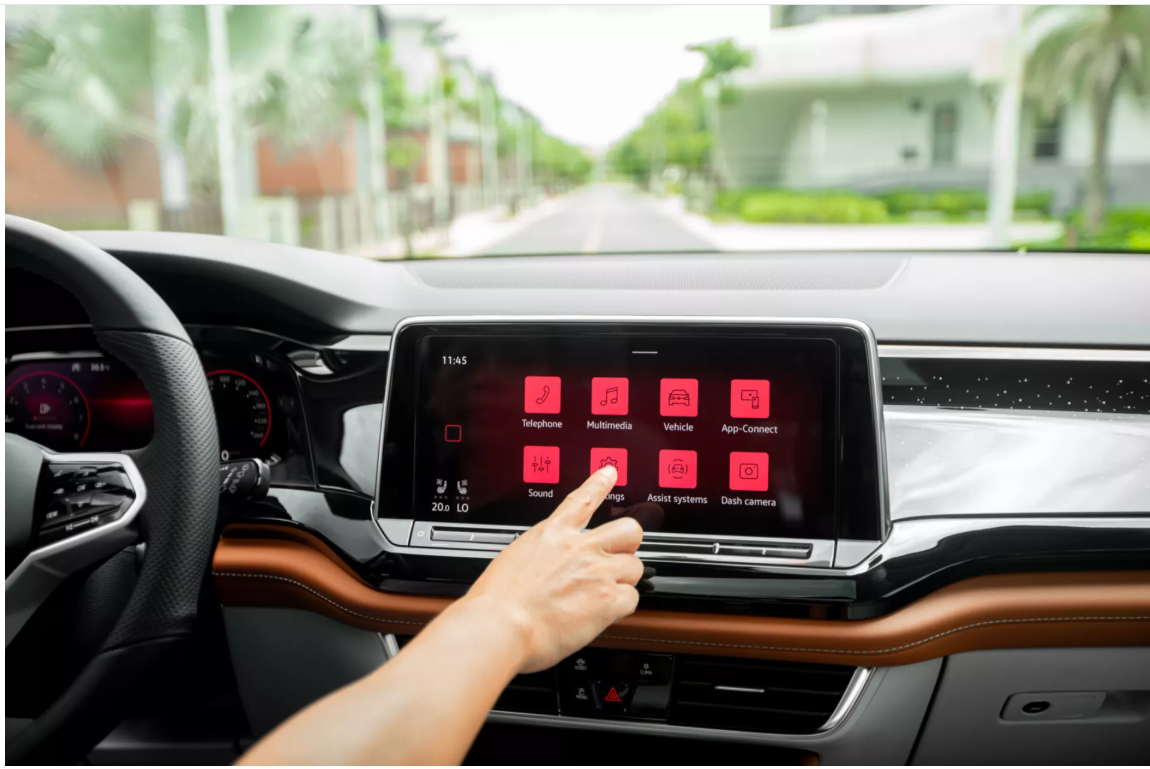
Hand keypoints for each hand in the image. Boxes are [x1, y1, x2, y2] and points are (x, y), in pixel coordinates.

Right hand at [458, 465, 643, 672]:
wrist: (501, 624)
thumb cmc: (499, 601)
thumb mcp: (514, 560)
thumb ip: (541, 558)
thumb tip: (549, 567)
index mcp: (553, 534)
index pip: (583, 500)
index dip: (600, 483)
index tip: (610, 472)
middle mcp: (580, 548)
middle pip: (629, 530)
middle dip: (629, 544)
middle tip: (619, 556)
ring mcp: (598, 572)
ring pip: (636, 566)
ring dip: (625, 580)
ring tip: (605, 594)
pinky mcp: (608, 600)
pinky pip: (632, 599)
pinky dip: (621, 608)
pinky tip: (604, 614)